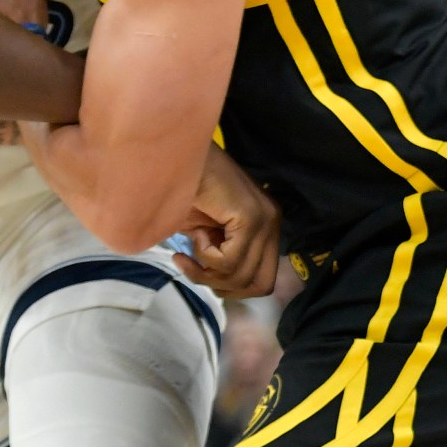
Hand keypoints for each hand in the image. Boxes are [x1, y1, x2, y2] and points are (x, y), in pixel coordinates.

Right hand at [174, 146, 280, 297]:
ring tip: (191, 244)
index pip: (264, 280)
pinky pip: (230, 261)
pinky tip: (195, 235)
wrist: (174, 157)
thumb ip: (221, 257)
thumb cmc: (183, 191)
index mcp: (266, 228)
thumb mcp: (204, 233)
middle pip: (260, 285)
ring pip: (242, 276)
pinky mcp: (251, 217)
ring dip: (207, 269)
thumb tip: (220, 284)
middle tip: (193, 266)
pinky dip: (205, 256)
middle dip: (222, 286)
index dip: (231, 288)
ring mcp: (265, 220)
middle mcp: (272, 224)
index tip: (200, 270)